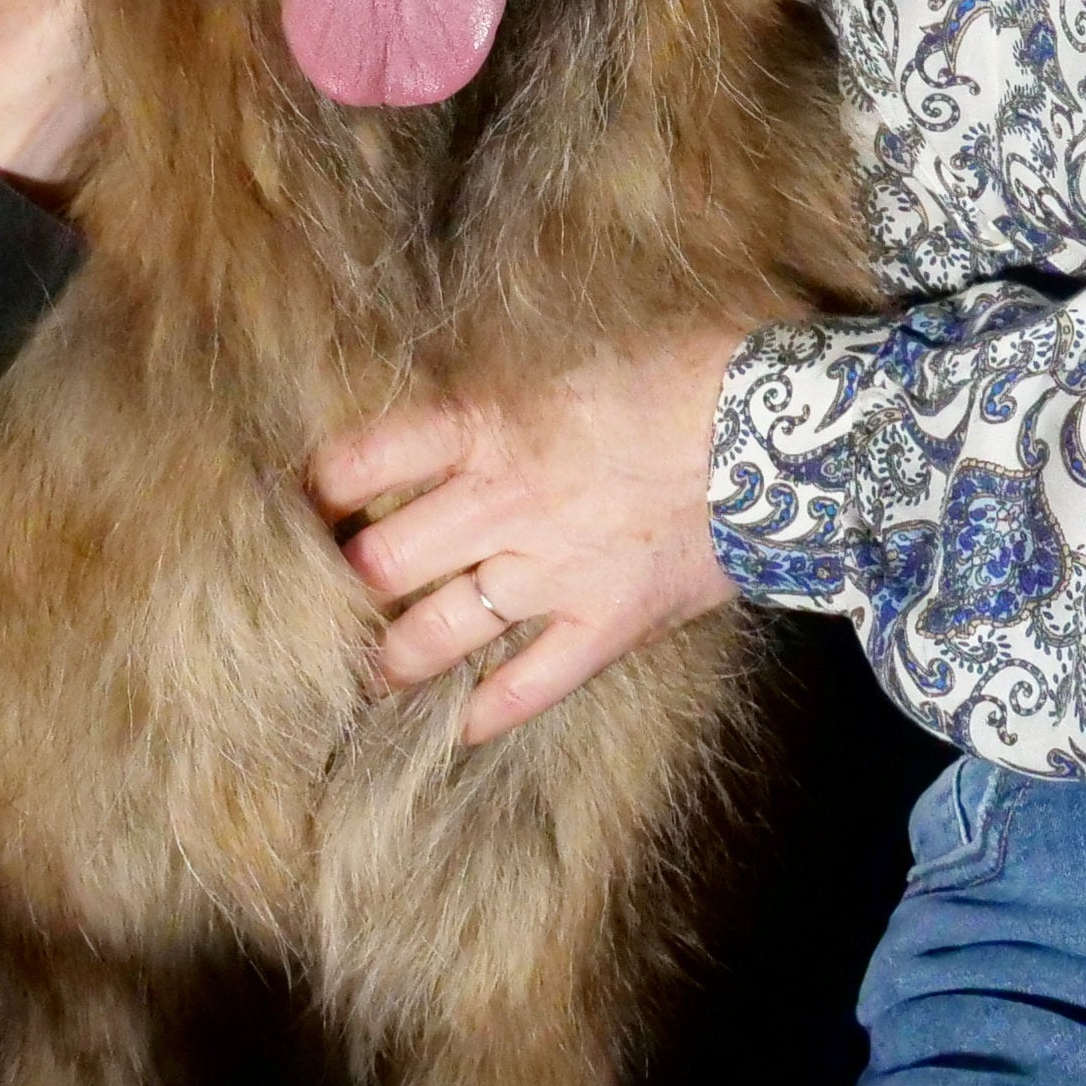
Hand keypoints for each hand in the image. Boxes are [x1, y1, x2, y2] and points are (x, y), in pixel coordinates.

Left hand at [309, 322, 747, 742]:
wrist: (783, 427)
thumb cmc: (683, 367)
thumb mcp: (571, 356)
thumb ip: (505, 396)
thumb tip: (456, 412)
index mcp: (484, 426)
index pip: (360, 463)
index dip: (318, 490)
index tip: (302, 504)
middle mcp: (500, 505)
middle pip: (380, 563)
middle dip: (346, 583)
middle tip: (328, 595)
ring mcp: (550, 574)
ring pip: (434, 633)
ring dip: (392, 658)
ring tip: (370, 672)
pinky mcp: (605, 625)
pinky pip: (529, 686)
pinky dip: (489, 713)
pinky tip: (461, 729)